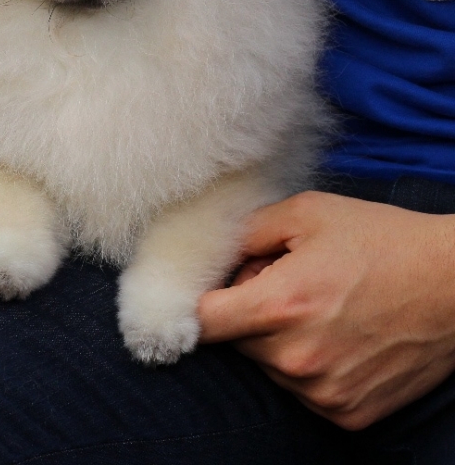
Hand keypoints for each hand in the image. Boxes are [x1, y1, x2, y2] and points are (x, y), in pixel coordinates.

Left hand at [198, 191, 454, 429]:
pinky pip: (302, 389)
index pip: (201, 322)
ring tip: (319, 306)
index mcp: (280, 306)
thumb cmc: (380, 240)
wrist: (454, 284)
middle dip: (247, 312)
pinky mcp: (349, 415)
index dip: (200, 301)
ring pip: (268, 367)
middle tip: (285, 282)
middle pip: (235, 342)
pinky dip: (308, 364)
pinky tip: (338, 334)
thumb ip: (245, 233)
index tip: (211, 290)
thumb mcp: (305, 213)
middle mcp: (297, 359)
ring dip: (277, 340)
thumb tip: (211, 257)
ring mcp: (324, 393)